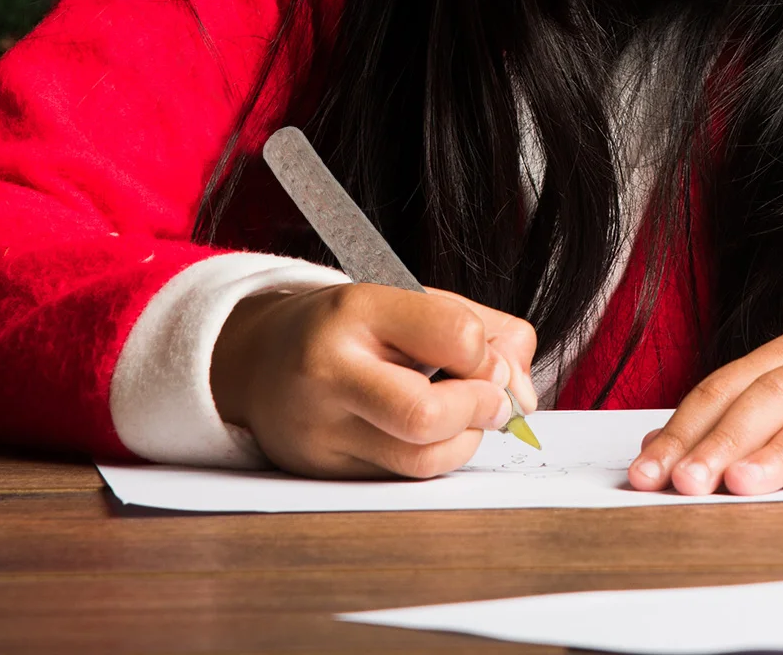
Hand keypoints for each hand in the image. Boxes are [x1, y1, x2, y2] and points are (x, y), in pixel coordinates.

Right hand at [210, 283, 536, 478]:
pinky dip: (434, 460)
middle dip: (481, 410)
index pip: (454, 336)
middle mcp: (330, 371)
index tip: (490, 358)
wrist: (260, 360)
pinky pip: (403, 481)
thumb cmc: (353, 328)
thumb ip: (482, 330)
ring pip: (421, 461)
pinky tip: (428, 435)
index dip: (490, 355)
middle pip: (428, 415)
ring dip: (465, 442)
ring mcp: (320, 430)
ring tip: (462, 416)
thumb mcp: (411, 301)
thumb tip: (523, 395)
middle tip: (494, 401)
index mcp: (357, 308)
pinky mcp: (324, 473)